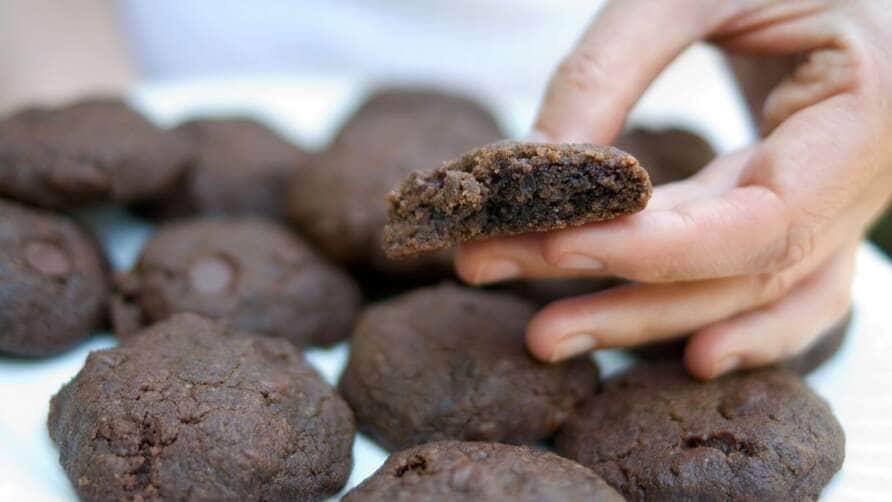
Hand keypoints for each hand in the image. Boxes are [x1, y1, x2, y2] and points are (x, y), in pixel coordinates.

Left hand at [455, 0, 891, 377]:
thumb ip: (609, 69)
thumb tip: (529, 169)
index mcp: (865, 111)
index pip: (763, 221)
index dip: (655, 250)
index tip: (552, 245)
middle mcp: (867, 174)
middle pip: (740, 273)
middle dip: (622, 297)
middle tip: (512, 302)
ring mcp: (844, 198)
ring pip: (752, 293)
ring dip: (649, 322)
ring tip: (550, 337)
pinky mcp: (809, 203)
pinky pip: (780, 285)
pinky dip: (731, 322)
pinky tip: (681, 351)